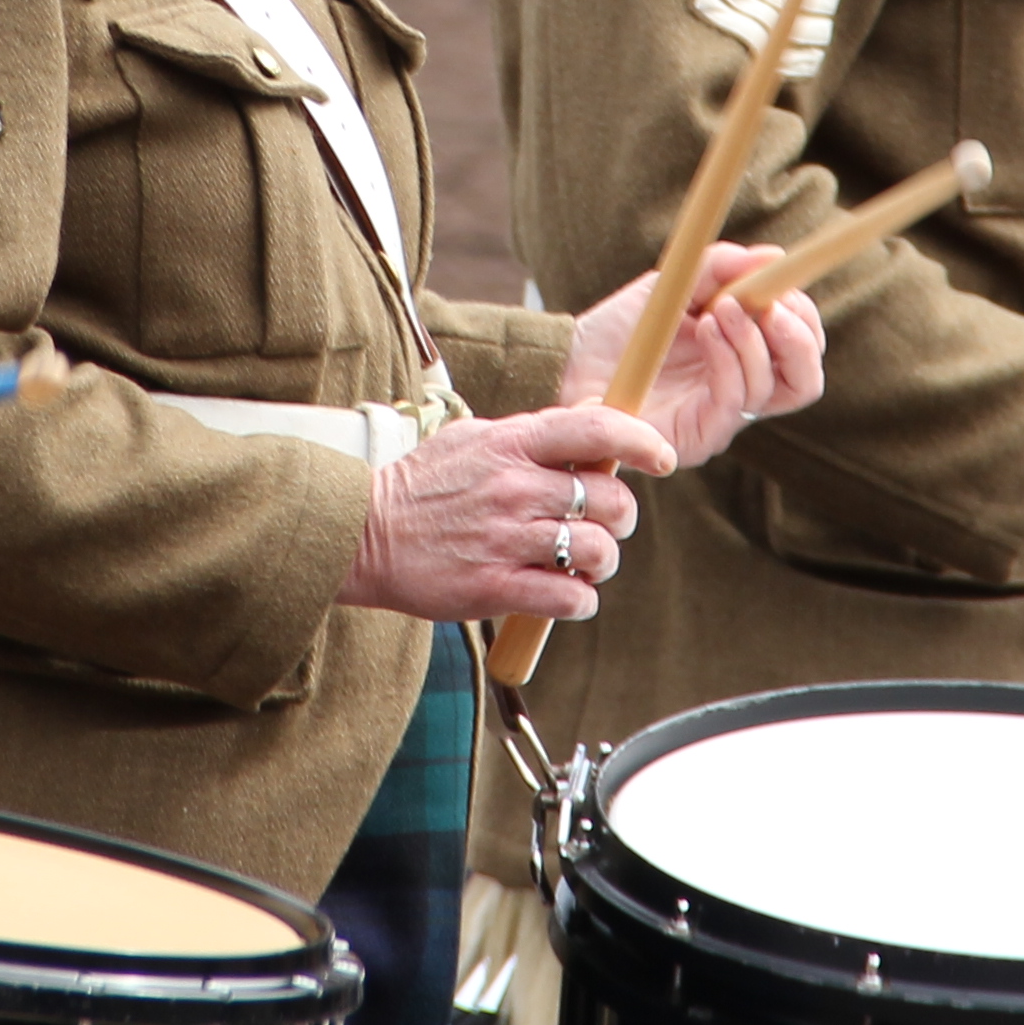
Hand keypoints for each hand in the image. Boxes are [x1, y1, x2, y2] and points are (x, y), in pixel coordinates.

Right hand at [345, 401, 673, 624]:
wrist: (362, 534)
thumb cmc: (423, 486)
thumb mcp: (474, 440)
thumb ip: (532, 433)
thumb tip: (593, 424)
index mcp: (511, 443)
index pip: (596, 430)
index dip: (642, 441)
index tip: (661, 458)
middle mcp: (513, 487)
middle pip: (610, 500)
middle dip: (621, 518)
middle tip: (605, 525)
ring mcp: (504, 539)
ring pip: (596, 552)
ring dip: (602, 562)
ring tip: (584, 563)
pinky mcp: (492, 588)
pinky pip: (569, 598)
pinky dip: (580, 600)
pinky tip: (566, 594)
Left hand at [556, 244, 824, 467]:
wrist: (574, 359)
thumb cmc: (628, 327)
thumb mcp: (677, 283)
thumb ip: (722, 267)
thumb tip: (774, 256)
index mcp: (746, 358)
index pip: (802, 349)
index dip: (802, 316)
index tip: (781, 280)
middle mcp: (742, 391)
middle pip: (805, 379)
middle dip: (798, 335)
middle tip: (770, 301)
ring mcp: (722, 417)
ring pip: (772, 388)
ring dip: (753, 338)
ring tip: (720, 307)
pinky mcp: (698, 436)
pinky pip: (734, 402)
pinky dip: (729, 358)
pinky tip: (707, 328)